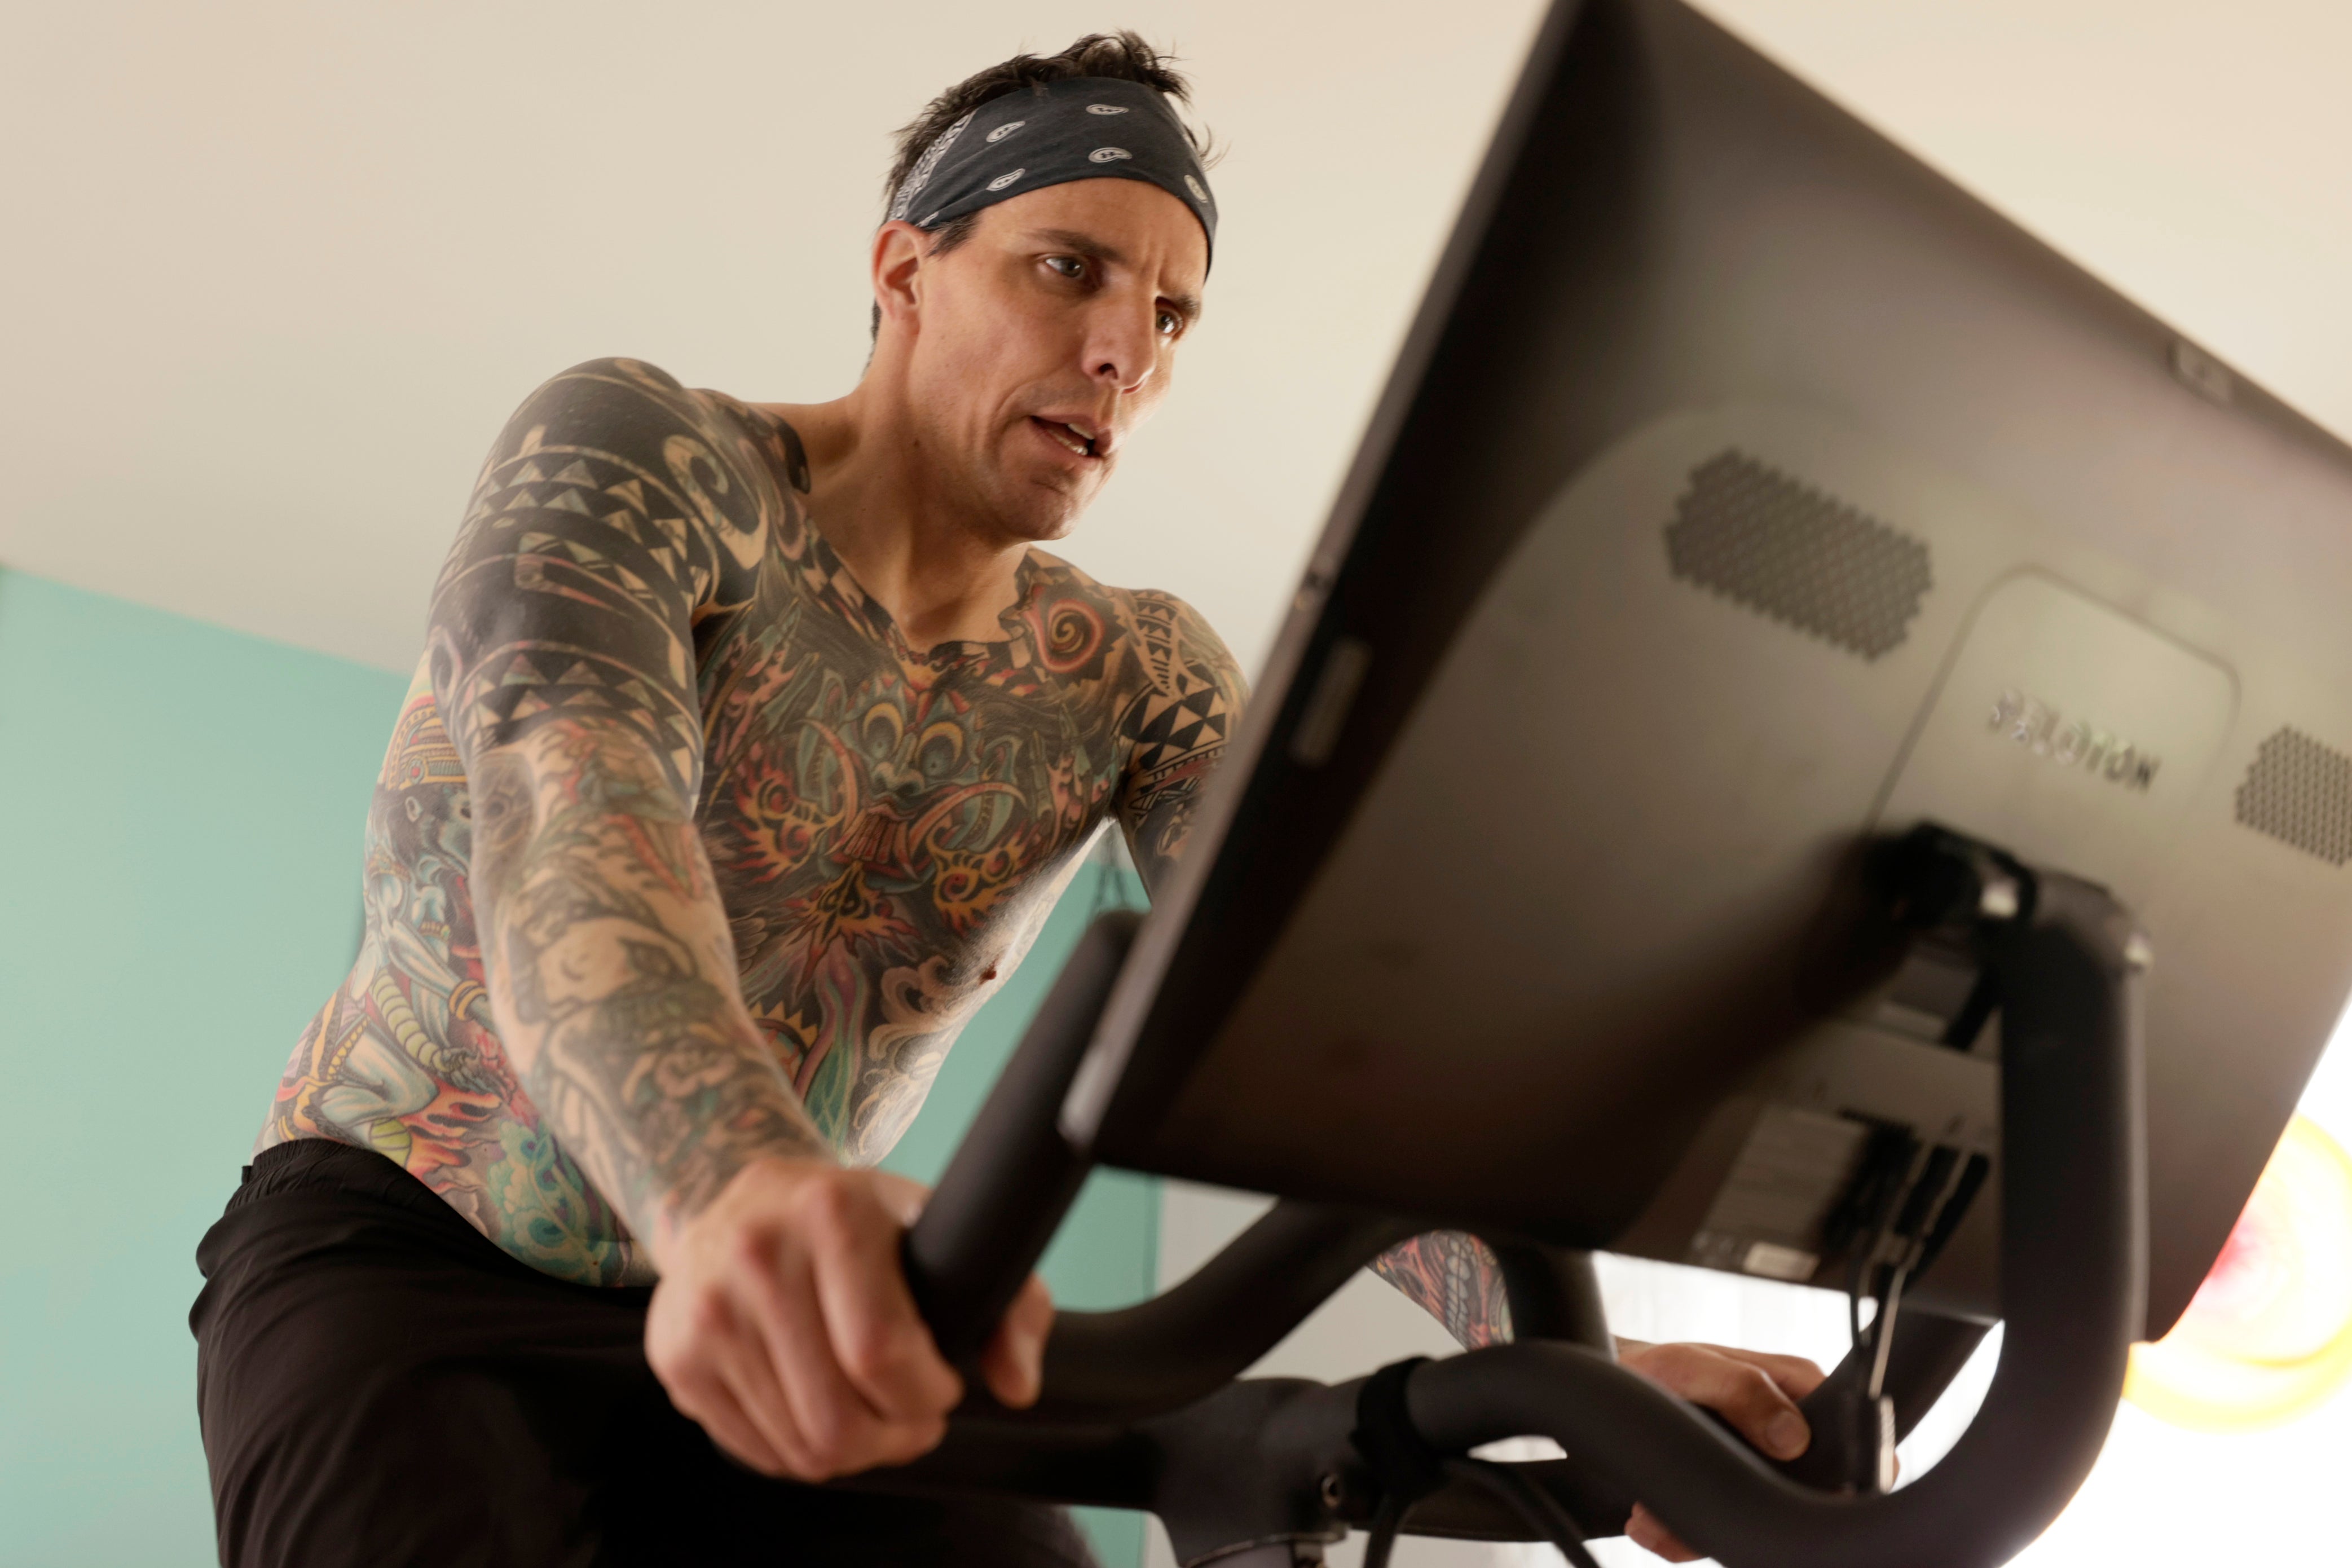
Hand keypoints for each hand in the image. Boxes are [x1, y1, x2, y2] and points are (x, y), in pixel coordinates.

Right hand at [644, 1155, 1053, 1480]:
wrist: (739, 1200)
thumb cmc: (854, 1222)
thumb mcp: (937, 1232)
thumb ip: (1010, 1303)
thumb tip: (1017, 1385)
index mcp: (832, 1213)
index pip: (884, 1353)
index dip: (927, 1395)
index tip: (942, 1386)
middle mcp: (758, 1255)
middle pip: (837, 1417)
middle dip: (894, 1438)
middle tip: (910, 1417)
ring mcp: (708, 1308)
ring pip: (798, 1447)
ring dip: (851, 1452)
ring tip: (869, 1415)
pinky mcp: (675, 1354)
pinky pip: (753, 1451)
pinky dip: (797, 1452)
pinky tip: (817, 1409)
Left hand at [1615, 1339, 1824, 1561]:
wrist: (1619, 1387)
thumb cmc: (1660, 1367)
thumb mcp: (1693, 1366)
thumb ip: (1743, 1389)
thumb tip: (1794, 1437)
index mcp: (1798, 1389)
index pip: (1840, 1439)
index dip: (1824, 1475)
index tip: (1774, 1489)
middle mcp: (1790, 1434)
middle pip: (1799, 1494)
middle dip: (1749, 1512)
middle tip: (1692, 1509)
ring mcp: (1762, 1469)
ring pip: (1756, 1521)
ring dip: (1701, 1533)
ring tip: (1653, 1516)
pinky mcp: (1733, 1493)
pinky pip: (1724, 1531)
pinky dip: (1683, 1537)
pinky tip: (1650, 1522)